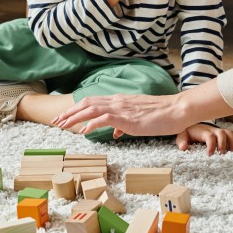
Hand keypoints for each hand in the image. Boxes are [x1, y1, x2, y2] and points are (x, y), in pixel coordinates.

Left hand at [52, 93, 191, 138]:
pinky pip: (104, 118)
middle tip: (55, 122)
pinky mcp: (127, 116)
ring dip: (74, 117)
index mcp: (119, 100)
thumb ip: (124, 124)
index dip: (76, 109)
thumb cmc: (161, 115)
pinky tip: (83, 131)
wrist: (177, 110)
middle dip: (68, 112)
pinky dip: (91, 123)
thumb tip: (115, 132)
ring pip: (91, 108)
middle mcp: (117, 101)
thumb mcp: (139, 120)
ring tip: (63, 126)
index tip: (64, 118)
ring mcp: (121, 108)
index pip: (92, 102)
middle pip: (86, 103)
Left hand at [176, 123, 232, 155]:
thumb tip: (183, 147)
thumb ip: (181, 141)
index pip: (209, 136)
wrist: (192, 125)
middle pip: (221, 133)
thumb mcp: (182, 135)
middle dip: (223, 143)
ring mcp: (218, 131)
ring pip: (229, 132)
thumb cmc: (188, 133)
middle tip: (222, 153)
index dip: (211, 145)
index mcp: (202, 131)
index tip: (209, 154)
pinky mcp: (223, 133)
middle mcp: (212, 130)